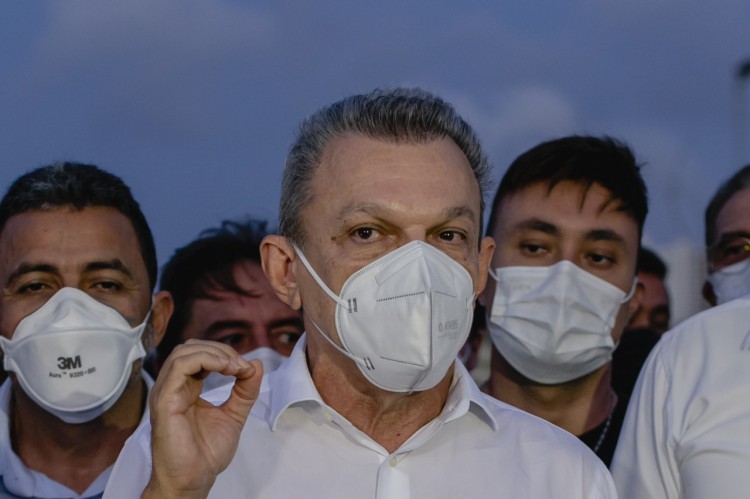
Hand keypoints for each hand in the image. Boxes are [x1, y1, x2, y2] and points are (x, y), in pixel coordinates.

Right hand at [142, 339, 262, 498]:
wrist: (194, 479)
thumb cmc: (206, 453)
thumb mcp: (234, 415)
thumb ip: (245, 390)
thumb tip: (256, 364)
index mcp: (186, 388)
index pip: (199, 354)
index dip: (225, 354)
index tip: (247, 369)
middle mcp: (173, 386)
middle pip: (191, 348)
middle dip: (220, 350)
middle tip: (241, 366)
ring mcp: (166, 391)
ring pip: (184, 352)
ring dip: (214, 353)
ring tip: (234, 367)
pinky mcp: (164, 400)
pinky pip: (180, 366)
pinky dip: (205, 359)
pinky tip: (224, 368)